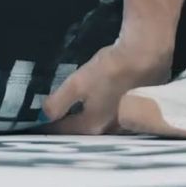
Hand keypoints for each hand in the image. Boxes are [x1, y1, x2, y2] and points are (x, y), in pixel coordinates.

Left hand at [41, 40, 170, 134]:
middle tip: (57, 120)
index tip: (38, 124)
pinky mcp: (138, 109)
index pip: (65, 130)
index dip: (49, 126)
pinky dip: (104, 111)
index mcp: (94, 125)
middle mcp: (111, 129)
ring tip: (78, 112)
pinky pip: (115, 116)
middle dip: (70, 126)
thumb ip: (59, 102)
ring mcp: (127, 121)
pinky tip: (103, 102)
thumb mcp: (78, 83)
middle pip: (85, 131)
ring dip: (88, 119)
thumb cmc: (111, 69)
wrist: (147, 55)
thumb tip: (45, 116)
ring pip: (101, 124)